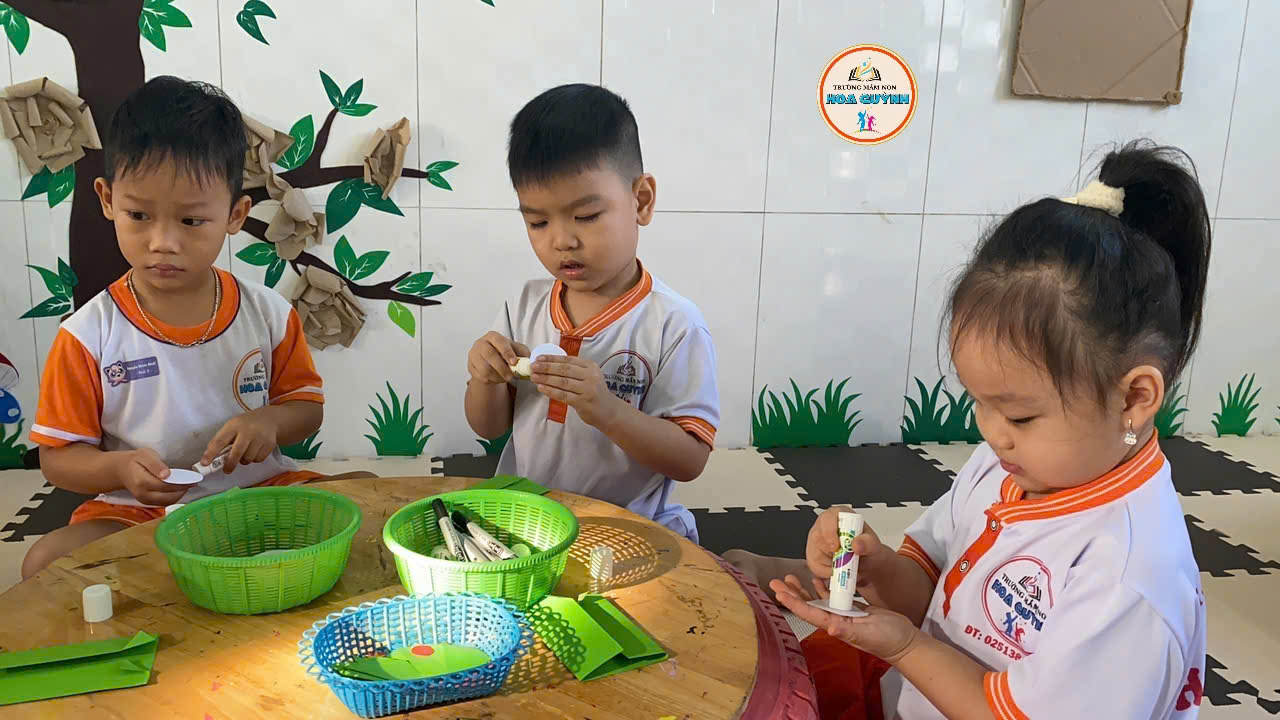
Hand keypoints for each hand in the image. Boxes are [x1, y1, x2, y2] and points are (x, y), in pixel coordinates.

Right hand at [117, 448, 186, 506]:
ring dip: (179, 495)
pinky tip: (179, 489)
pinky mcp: (146, 502)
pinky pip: (163, 503)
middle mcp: (141, 493)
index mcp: (141, 481)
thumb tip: (167, 474)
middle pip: (167, 497)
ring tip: (187, 485)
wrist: (123, 470)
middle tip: (192, 482)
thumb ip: (156, 465)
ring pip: (166, 502)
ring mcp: (143, 500)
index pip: (165, 486)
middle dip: (182, 490)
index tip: (192, 480)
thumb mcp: (145, 455)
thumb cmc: (136, 461)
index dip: (180, 484)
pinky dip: (173, 497)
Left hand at [203, 408, 278, 472]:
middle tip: (226, 470)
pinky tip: (255, 451)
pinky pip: (258, 459)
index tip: (204, 463)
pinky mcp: (270, 444)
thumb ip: (222, 440)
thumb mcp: (232, 426)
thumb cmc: (246, 425)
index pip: (220, 440)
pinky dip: (254, 459)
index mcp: (234, 425)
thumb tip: (210, 458)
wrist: (269, 419)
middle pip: (236, 452)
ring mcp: (260, 437)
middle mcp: (248, 430)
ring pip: (248, 458)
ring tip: (245, 453)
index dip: (211, 453)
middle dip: (230, 464)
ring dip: (244, 461)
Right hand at [468, 332, 529, 384]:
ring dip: (498, 376)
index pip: (499, 342)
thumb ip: (523, 353)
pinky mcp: (470, 366)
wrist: (490, 362)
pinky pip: (481, 376)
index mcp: (492, 336)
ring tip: (506, 378)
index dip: (507, 352)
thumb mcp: (516, 350)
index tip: (514, 362)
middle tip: (511, 376)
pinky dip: (492, 380)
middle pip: (490, 355)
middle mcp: (481, 343)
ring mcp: (474, 355)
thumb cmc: (504, 353)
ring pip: (485, 368)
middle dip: (502, 368)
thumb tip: (529, 360)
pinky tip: (498, 378)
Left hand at [531, 355, 621, 427]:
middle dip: (546, 367)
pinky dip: (551, 391)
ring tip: (534, 377)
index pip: (568, 360)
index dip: (552, 358)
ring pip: (563, 382)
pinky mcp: (583, 402)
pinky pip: (563, 395)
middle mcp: (591, 376)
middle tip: (532, 367)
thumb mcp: (589, 377)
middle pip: (564, 369)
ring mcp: (588, 389)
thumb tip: (548, 365)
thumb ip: (574, 370)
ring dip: (546, 379)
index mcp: (590, 366)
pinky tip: (541, 388)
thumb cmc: (594, 392)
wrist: (609, 411)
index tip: (538, 358)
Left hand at [771, 577, 920, 662]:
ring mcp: (843, 614)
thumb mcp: (868, 634)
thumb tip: (831, 628)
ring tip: (790, 578)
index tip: (779, 592)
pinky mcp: (852, 609)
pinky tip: (816, 580)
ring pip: (817, 601)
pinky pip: (832, 597)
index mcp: (836, 625)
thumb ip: (850, 631)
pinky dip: (823, 588)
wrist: (904, 641)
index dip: (793, 602)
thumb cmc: (888, 640)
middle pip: (808, 606)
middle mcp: (835, 620)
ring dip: (803, 590)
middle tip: (777, 580)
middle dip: (792, 593)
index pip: (809, 613)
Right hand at [806, 506, 890, 588]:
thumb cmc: (866, 547)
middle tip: (844, 559)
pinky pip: (814, 566)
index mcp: (838, 515)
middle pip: (817, 537)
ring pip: (815, 554)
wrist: (865, 561)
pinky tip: (837, 568)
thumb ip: (867, 542)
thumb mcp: (872, 544)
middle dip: (831, 553)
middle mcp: (824, 526)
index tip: (836, 546)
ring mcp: (816, 541)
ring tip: (845, 563)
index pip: (827, 518)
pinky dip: (827, 572)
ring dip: (831, 564)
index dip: (830, 532)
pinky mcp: (812, 555)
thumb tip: (856, 544)